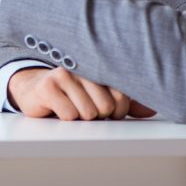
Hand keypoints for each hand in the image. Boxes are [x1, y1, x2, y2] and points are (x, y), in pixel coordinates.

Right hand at [8, 67, 156, 120]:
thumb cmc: (71, 94)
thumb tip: (151, 110)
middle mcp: (83, 67)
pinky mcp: (48, 86)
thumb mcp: (100, 97)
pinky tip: (57, 108)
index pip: (122, 96)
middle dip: (98, 116)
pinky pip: (69, 115)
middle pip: (106, 106)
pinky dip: (65, 118)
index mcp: (100, 66)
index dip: (117, 112)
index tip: (107, 110)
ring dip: (80, 118)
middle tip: (84, 108)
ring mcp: (64, 74)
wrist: (34, 89)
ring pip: (88, 113)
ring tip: (71, 107)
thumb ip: (125, 102)